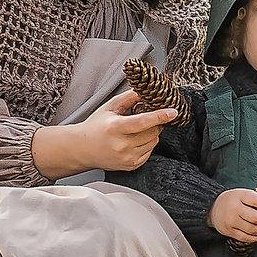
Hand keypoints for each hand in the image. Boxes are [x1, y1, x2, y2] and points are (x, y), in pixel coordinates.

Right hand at [32, 90, 179, 176]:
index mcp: (115, 128)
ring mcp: (127, 158)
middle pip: (152, 132)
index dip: (160, 116)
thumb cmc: (96, 126)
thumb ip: (130, 97)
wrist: (82, 149)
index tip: (173, 112)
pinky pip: (150, 151)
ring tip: (135, 130)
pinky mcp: (131, 165)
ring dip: (151, 133)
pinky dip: (147, 144)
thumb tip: (148, 91)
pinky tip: (134, 140)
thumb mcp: (110, 107)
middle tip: (146, 117)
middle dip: (155, 123)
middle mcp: (122, 145)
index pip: (142, 122)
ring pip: (154, 142)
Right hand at [210, 185, 256, 244]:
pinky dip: (255, 237)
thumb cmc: (233, 201)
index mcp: (239, 196)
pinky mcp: (229, 231)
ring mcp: (231, 221)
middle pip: (256, 218)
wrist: (212, 208)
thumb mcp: (245, 195)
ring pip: (252, 229)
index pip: (256, 200)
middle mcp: (234, 208)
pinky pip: (246, 238)